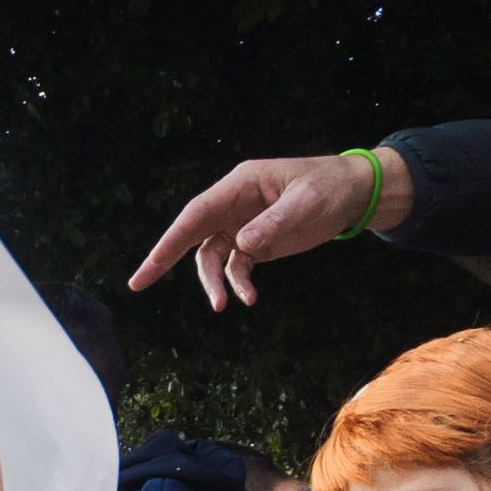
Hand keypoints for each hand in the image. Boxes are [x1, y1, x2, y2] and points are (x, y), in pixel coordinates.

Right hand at [130, 149, 414, 312]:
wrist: (353, 194)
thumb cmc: (329, 187)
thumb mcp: (306, 203)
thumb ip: (274, 223)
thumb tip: (241, 246)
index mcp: (239, 185)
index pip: (196, 214)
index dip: (170, 238)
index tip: (150, 263)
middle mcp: (232, 204)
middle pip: (191, 234)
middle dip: (164, 259)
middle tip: (137, 284)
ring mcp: (241, 225)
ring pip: (211, 257)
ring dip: (213, 282)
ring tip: (224, 305)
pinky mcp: (255, 243)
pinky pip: (235, 267)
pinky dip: (238, 284)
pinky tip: (249, 298)